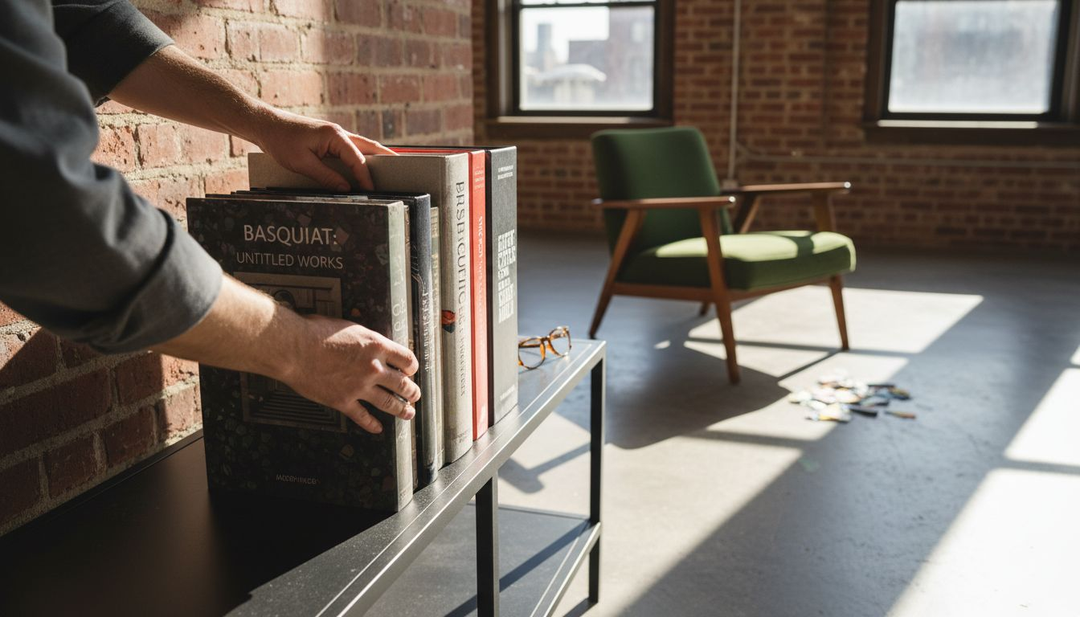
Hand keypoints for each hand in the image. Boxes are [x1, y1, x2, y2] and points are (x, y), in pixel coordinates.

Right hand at [153, 277, 419, 434]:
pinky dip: (371, 424)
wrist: (294, 348)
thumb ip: (363, 338)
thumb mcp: (347, 326)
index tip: (412, 371)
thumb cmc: (315, 331)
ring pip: (389, 402)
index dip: (412, 366)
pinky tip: (377, 428)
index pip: (406, 359)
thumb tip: (369, 342)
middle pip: (403, 383)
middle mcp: (373, 368)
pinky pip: (363, 416)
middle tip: (415, 395)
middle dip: (412, 391)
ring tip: (408, 413)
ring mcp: (359, 387)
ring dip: (401, 409)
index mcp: (376, 346)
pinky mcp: (343, 401)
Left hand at [251, 107, 395, 191]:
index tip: (372, 191)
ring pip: (362, 147)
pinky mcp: (329, 139)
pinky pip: (351, 149)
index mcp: (335, 136)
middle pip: (369, 148)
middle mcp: (339, 133)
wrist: (265, 124)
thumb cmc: (281, 141)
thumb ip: (327, 177)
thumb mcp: (302, 164)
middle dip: (386, 159)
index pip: (358, 159)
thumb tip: (346, 189)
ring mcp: (335, 134)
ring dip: (375, 157)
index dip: (366, 177)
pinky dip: (361, 158)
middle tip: (403, 169)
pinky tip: (364, 168)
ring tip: (390, 169)